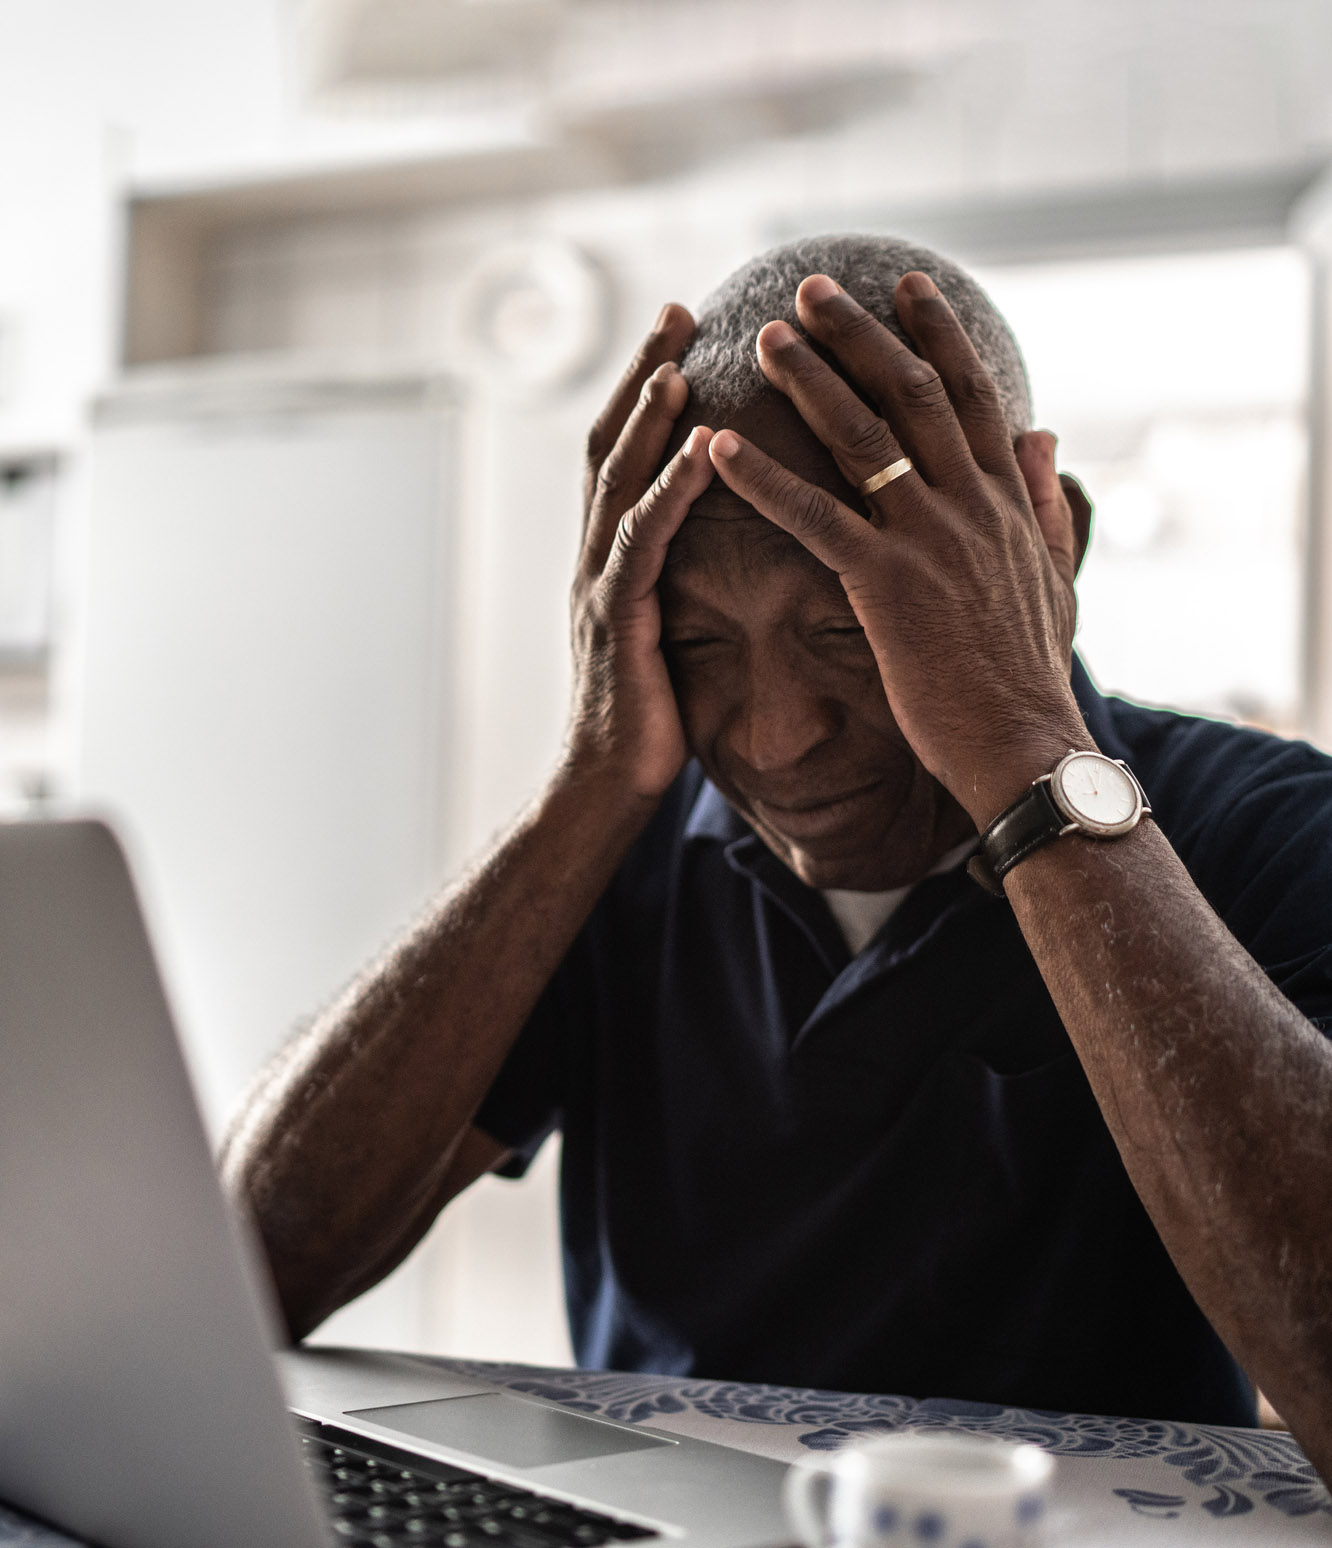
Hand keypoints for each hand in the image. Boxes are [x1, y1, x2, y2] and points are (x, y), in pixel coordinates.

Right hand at [566, 306, 715, 800]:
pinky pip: (643, 542)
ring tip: (681, 361)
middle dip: (642, 372)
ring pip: (618, 481)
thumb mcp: (666, 629)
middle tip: (679, 310)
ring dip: (648, 418)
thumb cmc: (651, 715)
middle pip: (612, 443)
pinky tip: (699, 450)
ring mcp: (599, 584)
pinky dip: (669, 490)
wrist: (606, 786)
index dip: (646, 387)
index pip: (626, 451)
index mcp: (611, 553)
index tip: (682, 331)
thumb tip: (723, 541)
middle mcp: (595, 555)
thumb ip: (677, 577)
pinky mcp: (616, 620)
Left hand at [708, 271, 1087, 828]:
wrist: (1024, 746)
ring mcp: (929, 539)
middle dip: (860, 333)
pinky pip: (814, 517)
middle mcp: (971, 503)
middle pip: (912, 394)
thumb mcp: (1055, 577)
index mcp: (1006, 501)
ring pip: (862, 438)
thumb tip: (1048, 437)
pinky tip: (719, 447)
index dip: (938, 334)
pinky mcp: (886, 585)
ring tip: (764, 338)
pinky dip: (764, 477)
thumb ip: (1047, 503)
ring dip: (809, 380)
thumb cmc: (1028, 675)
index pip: (974, 394)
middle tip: (810, 289)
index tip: (906, 285)